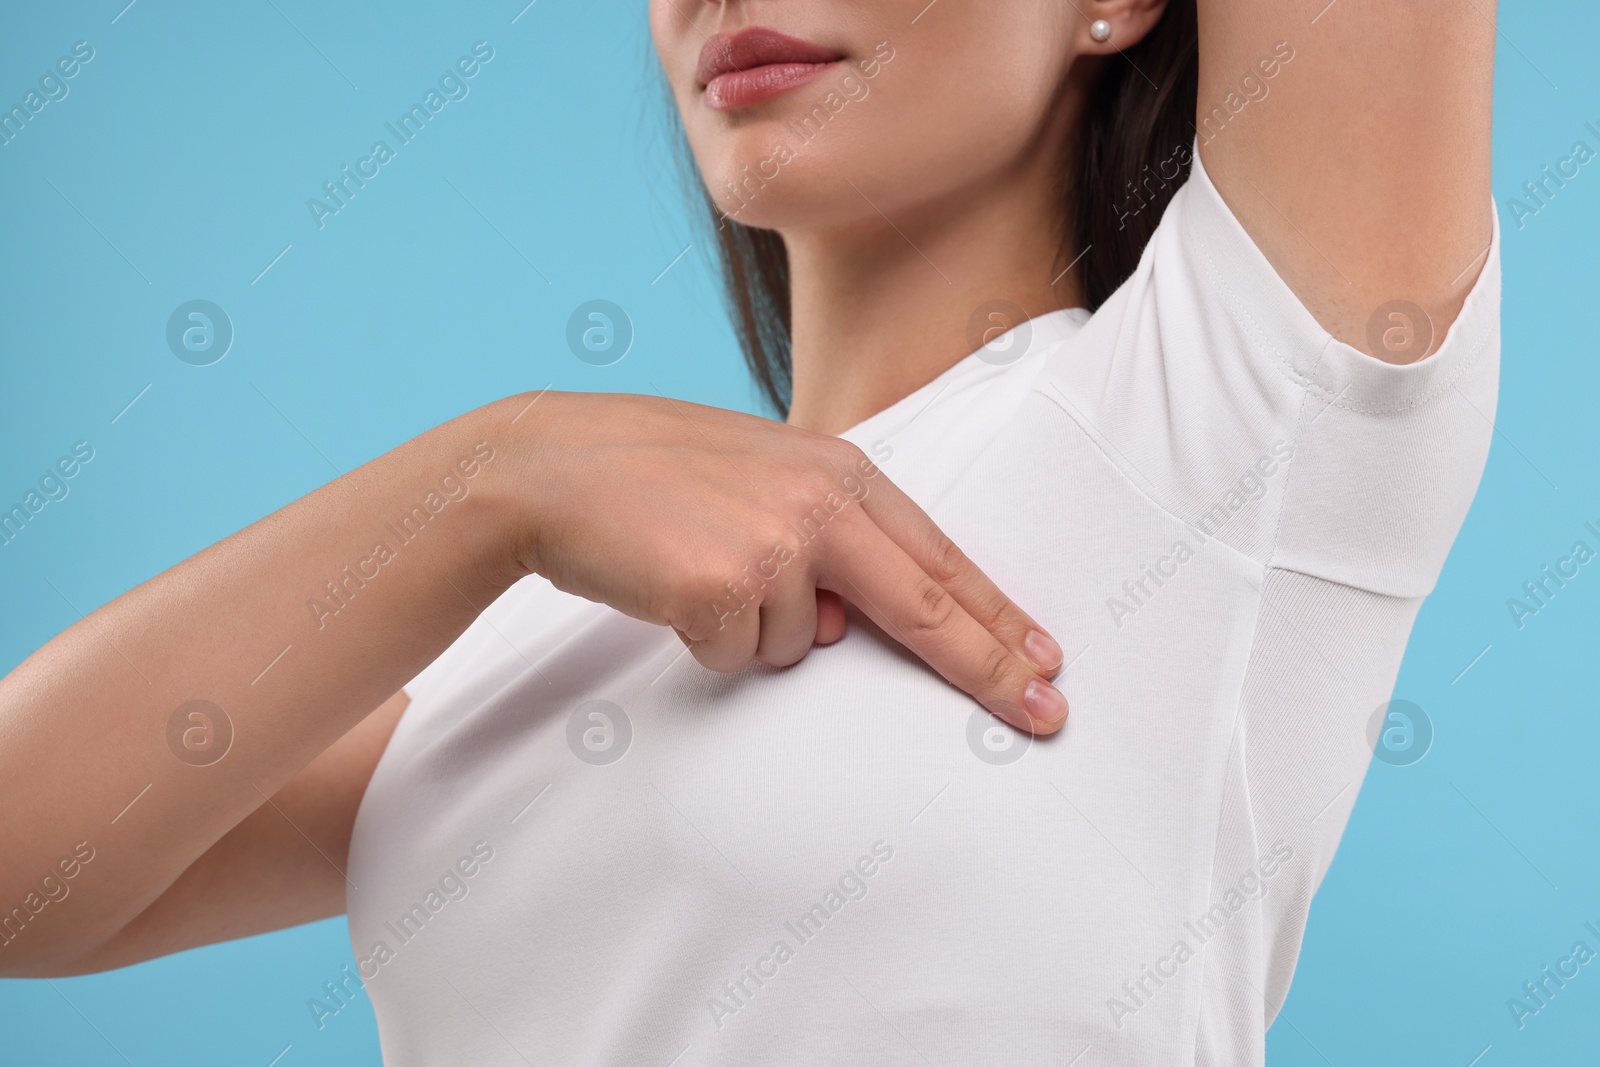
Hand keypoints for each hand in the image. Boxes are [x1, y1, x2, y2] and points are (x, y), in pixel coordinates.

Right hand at [501, 391, 1067, 732]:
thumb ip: (825, 533)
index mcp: (839, 468)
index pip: (939, 555)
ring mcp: (777, 542)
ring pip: (805, 645)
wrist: (552, 467)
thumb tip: (851, 624)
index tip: (1046, 656)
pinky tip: (672, 588)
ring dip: (758, 632)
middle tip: (1048, 714)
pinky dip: (710, 642)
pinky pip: (743, 658)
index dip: (996, 613)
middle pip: (928, 605)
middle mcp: (820, 500)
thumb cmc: (652, 474)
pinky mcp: (726, 585)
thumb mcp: (760, 477)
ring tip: (699, 572)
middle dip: (992, 667)